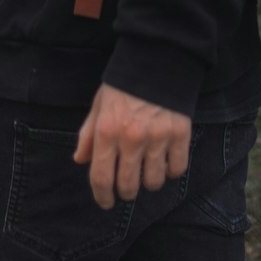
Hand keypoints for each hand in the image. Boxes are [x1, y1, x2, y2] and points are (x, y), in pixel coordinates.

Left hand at [73, 83, 191, 207]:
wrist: (156, 59)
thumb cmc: (123, 84)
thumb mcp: (99, 105)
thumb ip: (88, 135)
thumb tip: (80, 160)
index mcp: (107, 131)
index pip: (101, 177)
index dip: (102, 196)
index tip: (105, 202)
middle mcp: (131, 138)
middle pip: (128, 186)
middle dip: (126, 192)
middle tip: (127, 188)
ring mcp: (157, 138)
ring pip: (153, 182)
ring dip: (149, 182)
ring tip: (147, 169)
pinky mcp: (180, 135)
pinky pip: (176, 169)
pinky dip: (170, 170)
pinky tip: (165, 160)